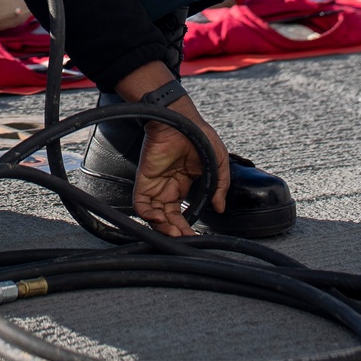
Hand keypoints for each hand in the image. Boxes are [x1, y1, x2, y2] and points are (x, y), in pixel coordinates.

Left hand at [131, 98, 230, 236]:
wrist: (180, 119)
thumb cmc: (199, 135)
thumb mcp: (218, 163)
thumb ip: (220, 186)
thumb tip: (220, 208)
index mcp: (182, 184)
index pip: (181, 213)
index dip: (187, 227)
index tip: (195, 237)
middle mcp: (167, 187)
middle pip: (168, 218)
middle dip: (176, 232)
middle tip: (185, 240)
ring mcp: (155, 184)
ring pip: (154, 215)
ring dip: (163, 228)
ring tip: (175, 234)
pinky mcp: (144, 179)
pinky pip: (141, 204)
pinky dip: (148, 215)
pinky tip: (160, 219)